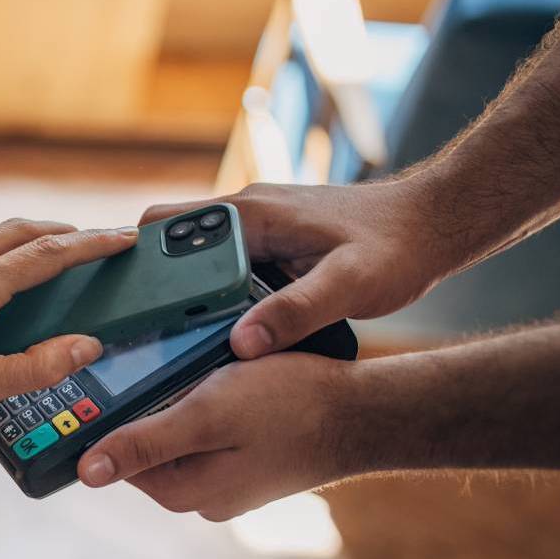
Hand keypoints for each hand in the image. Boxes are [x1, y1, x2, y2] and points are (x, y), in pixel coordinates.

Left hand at [0, 220, 138, 479]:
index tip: (123, 237)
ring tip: (63, 250)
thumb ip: (40, 367)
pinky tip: (11, 266)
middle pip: (21, 230)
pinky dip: (1, 245)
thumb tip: (87, 346)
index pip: (46, 254)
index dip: (91, 244)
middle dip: (66, 231)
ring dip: (32, 235)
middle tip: (100, 241)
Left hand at [76, 353, 361, 520]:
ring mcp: (228, 482)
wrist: (366, 412)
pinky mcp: (249, 463)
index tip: (112, 376)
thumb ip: (145, 442)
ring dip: (180, 401)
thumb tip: (86, 473)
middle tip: (168, 362)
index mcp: (184, 492)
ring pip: (179, 434)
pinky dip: (208, 405)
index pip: (116, 455)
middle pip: (146, 444)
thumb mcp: (207, 415)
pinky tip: (225, 380)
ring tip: (203, 369)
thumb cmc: (291, 406)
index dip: (109, 416)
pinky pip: (210, 432)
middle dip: (148, 405)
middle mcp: (201, 497)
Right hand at [142, 180, 474, 358]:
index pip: (162, 225)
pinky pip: (221, 267)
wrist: (437, 222)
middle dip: (148, 284)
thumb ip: (296, 312)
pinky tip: (215, 333)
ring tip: (168, 340)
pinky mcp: (271, 245)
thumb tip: (242, 345)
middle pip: (168, 244)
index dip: (135, 263)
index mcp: (249, 214)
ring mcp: (257, 228)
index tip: (122, 305)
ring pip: (193, 259)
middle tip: (138, 331)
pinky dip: (209, 296)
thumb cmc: (398, 247)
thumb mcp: (350, 285)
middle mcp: (244, 214)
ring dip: (181, 294)